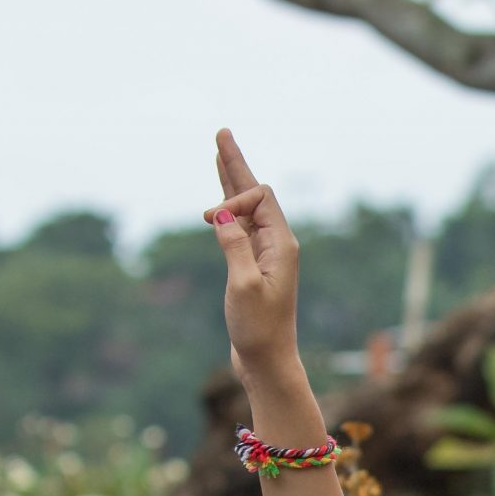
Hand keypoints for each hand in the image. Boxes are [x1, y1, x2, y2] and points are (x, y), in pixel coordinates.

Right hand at [209, 129, 301, 380]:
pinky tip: (220, 198)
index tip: (212, 222)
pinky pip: (240, 227)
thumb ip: (234, 246)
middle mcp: (277, 245)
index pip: (259, 198)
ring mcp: (265, 255)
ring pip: (246, 208)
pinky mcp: (253, 268)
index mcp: (282, 245)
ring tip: (219, 152)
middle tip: (222, 132)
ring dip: (231, 181)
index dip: (234, 198)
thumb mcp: (243, 286)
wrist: (266, 362)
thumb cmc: (258, 330)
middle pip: (255, 193)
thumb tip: (220, 213)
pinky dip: (228, 208)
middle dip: (236, 164)